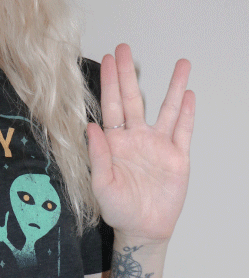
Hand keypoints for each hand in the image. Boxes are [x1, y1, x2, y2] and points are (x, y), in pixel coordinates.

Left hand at [87, 44, 195, 243]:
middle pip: (133, 99)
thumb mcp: (101, 184)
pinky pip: (183, 130)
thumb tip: (89, 126)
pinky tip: (188, 94)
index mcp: (114, 143)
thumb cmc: (117, 208)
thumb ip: (97, 156)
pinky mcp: (177, 156)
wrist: (143, 228)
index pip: (110, 107)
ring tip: (180, 64)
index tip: (107, 59)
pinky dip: (186, 113)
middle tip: (125, 49)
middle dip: (129, 75)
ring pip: (165, 109)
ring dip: (172, 87)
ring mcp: (158, 145)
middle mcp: (136, 138)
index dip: (109, 83)